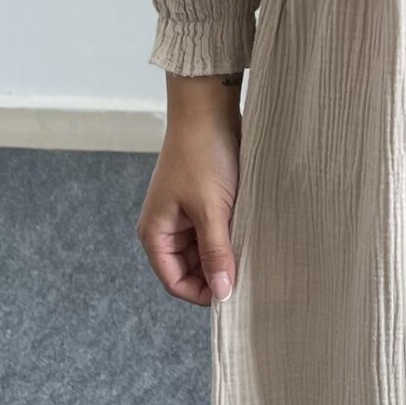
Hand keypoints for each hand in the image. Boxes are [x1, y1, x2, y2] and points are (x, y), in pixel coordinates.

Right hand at [139, 82, 241, 304]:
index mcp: (155, 233)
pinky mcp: (203, 205)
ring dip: (226, 255)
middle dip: (217, 273)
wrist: (208, 109)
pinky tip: (249, 234)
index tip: (234, 294)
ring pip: (206, 253)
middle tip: (248, 272)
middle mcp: (166, 229)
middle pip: (191, 271)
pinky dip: (230, 238)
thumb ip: (216, 253)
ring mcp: (185, 217)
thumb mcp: (211, 209)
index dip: (202, 293)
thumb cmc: (202, 155)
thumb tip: (222, 294)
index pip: (175, 282)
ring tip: (250, 249)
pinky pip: (215, 234)